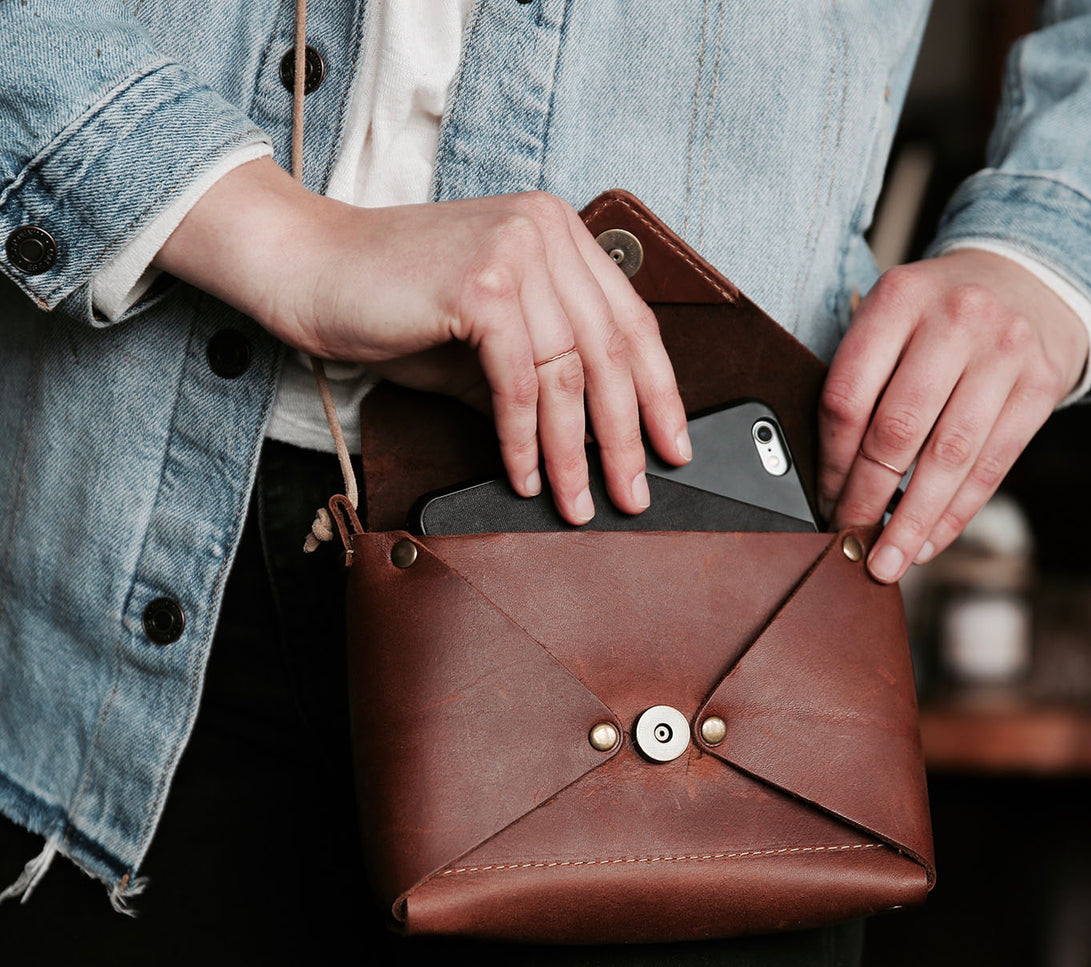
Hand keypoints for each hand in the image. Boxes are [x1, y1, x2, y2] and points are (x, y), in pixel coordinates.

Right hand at [156, 159, 690, 523]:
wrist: (308, 271)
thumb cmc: (394, 308)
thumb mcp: (485, 349)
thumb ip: (542, 382)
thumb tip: (595, 446)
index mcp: (558, 235)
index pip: (632, 323)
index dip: (659, 394)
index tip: (672, 447)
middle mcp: (547, 231)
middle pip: (611, 352)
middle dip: (626, 437)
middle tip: (634, 493)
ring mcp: (516, 250)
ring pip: (570, 373)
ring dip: (575, 452)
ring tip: (578, 501)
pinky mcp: (482, 282)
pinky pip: (521, 381)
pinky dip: (523, 439)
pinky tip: (523, 476)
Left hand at [818, 248, 1089, 581]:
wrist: (1031, 281)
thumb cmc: (940, 318)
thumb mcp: (894, 320)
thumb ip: (863, 382)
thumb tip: (832, 481)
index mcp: (899, 299)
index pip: (848, 397)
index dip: (831, 462)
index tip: (824, 501)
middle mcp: (955, 320)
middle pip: (896, 432)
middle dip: (866, 499)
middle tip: (849, 541)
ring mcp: (1004, 352)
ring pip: (947, 459)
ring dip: (911, 522)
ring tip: (887, 561)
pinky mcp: (1041, 386)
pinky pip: (992, 467)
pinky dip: (955, 514)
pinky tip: (929, 541)